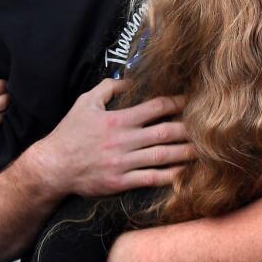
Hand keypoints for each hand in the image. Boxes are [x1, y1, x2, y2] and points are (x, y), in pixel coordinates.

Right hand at [30, 79, 195, 197]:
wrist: (51, 167)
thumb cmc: (69, 133)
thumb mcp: (85, 103)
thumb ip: (108, 89)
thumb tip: (129, 80)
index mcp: (118, 120)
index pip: (155, 108)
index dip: (176, 104)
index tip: (192, 101)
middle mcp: (124, 141)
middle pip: (165, 132)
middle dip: (189, 129)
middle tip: (210, 127)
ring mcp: (123, 163)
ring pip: (162, 156)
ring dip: (186, 153)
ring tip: (206, 150)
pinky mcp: (120, 182)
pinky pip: (150, 178)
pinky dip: (169, 176)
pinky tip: (184, 174)